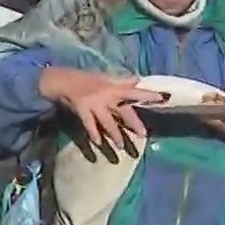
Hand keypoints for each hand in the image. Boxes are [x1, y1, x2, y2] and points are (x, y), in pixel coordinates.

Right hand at [38, 68, 162, 153]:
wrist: (62, 80)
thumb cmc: (84, 79)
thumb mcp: (104, 78)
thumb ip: (121, 82)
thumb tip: (138, 79)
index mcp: (113, 87)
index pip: (134, 91)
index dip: (148, 95)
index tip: (163, 97)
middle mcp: (106, 96)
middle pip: (123, 111)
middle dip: (133, 122)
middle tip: (144, 134)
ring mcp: (94, 103)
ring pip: (108, 122)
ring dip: (115, 134)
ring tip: (121, 146)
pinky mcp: (82, 110)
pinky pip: (89, 124)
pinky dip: (94, 133)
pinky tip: (98, 143)